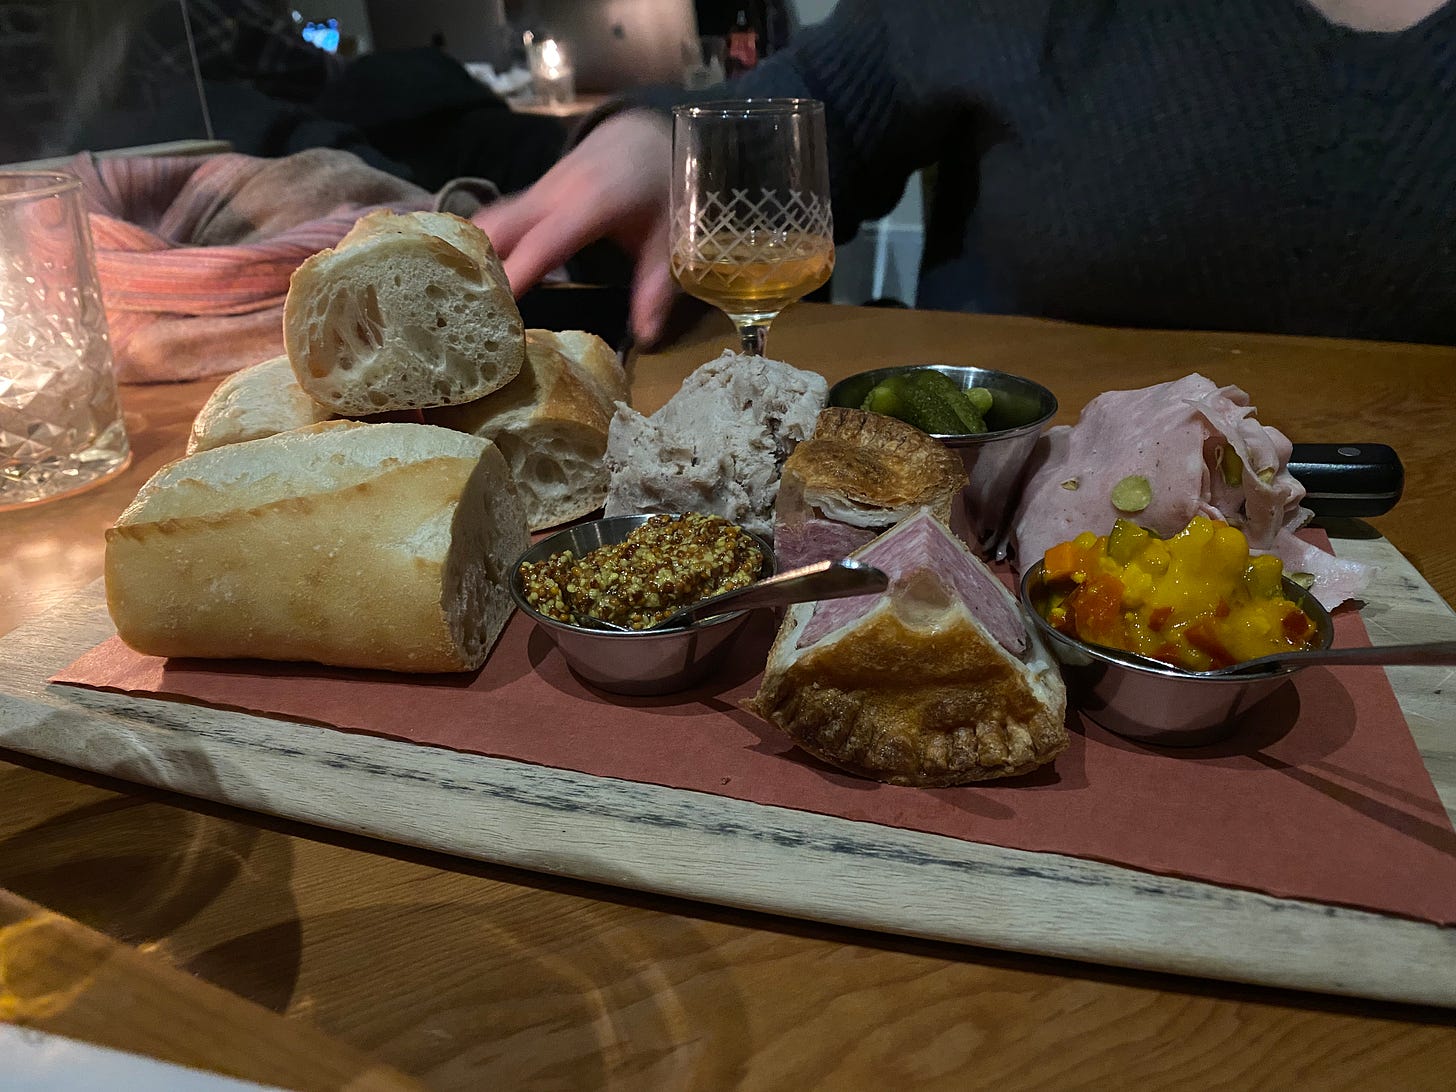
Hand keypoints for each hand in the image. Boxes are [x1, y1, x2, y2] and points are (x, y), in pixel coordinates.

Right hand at [472, 110, 674, 345]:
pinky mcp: (529, 196)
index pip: (545, 242)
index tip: (495, 308)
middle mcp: (555, 194)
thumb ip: (655, 289)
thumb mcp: (667, 241)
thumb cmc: (659, 189)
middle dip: (476, 268)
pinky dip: (477, 245)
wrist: (642, 136)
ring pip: (489, 221)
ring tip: (458, 302)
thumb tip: (647, 337)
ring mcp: (537, 191)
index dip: (517, 272)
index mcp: (592, 204)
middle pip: (500, 228)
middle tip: (464, 314)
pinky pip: (494, 218)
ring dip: (468, 256)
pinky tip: (465, 275)